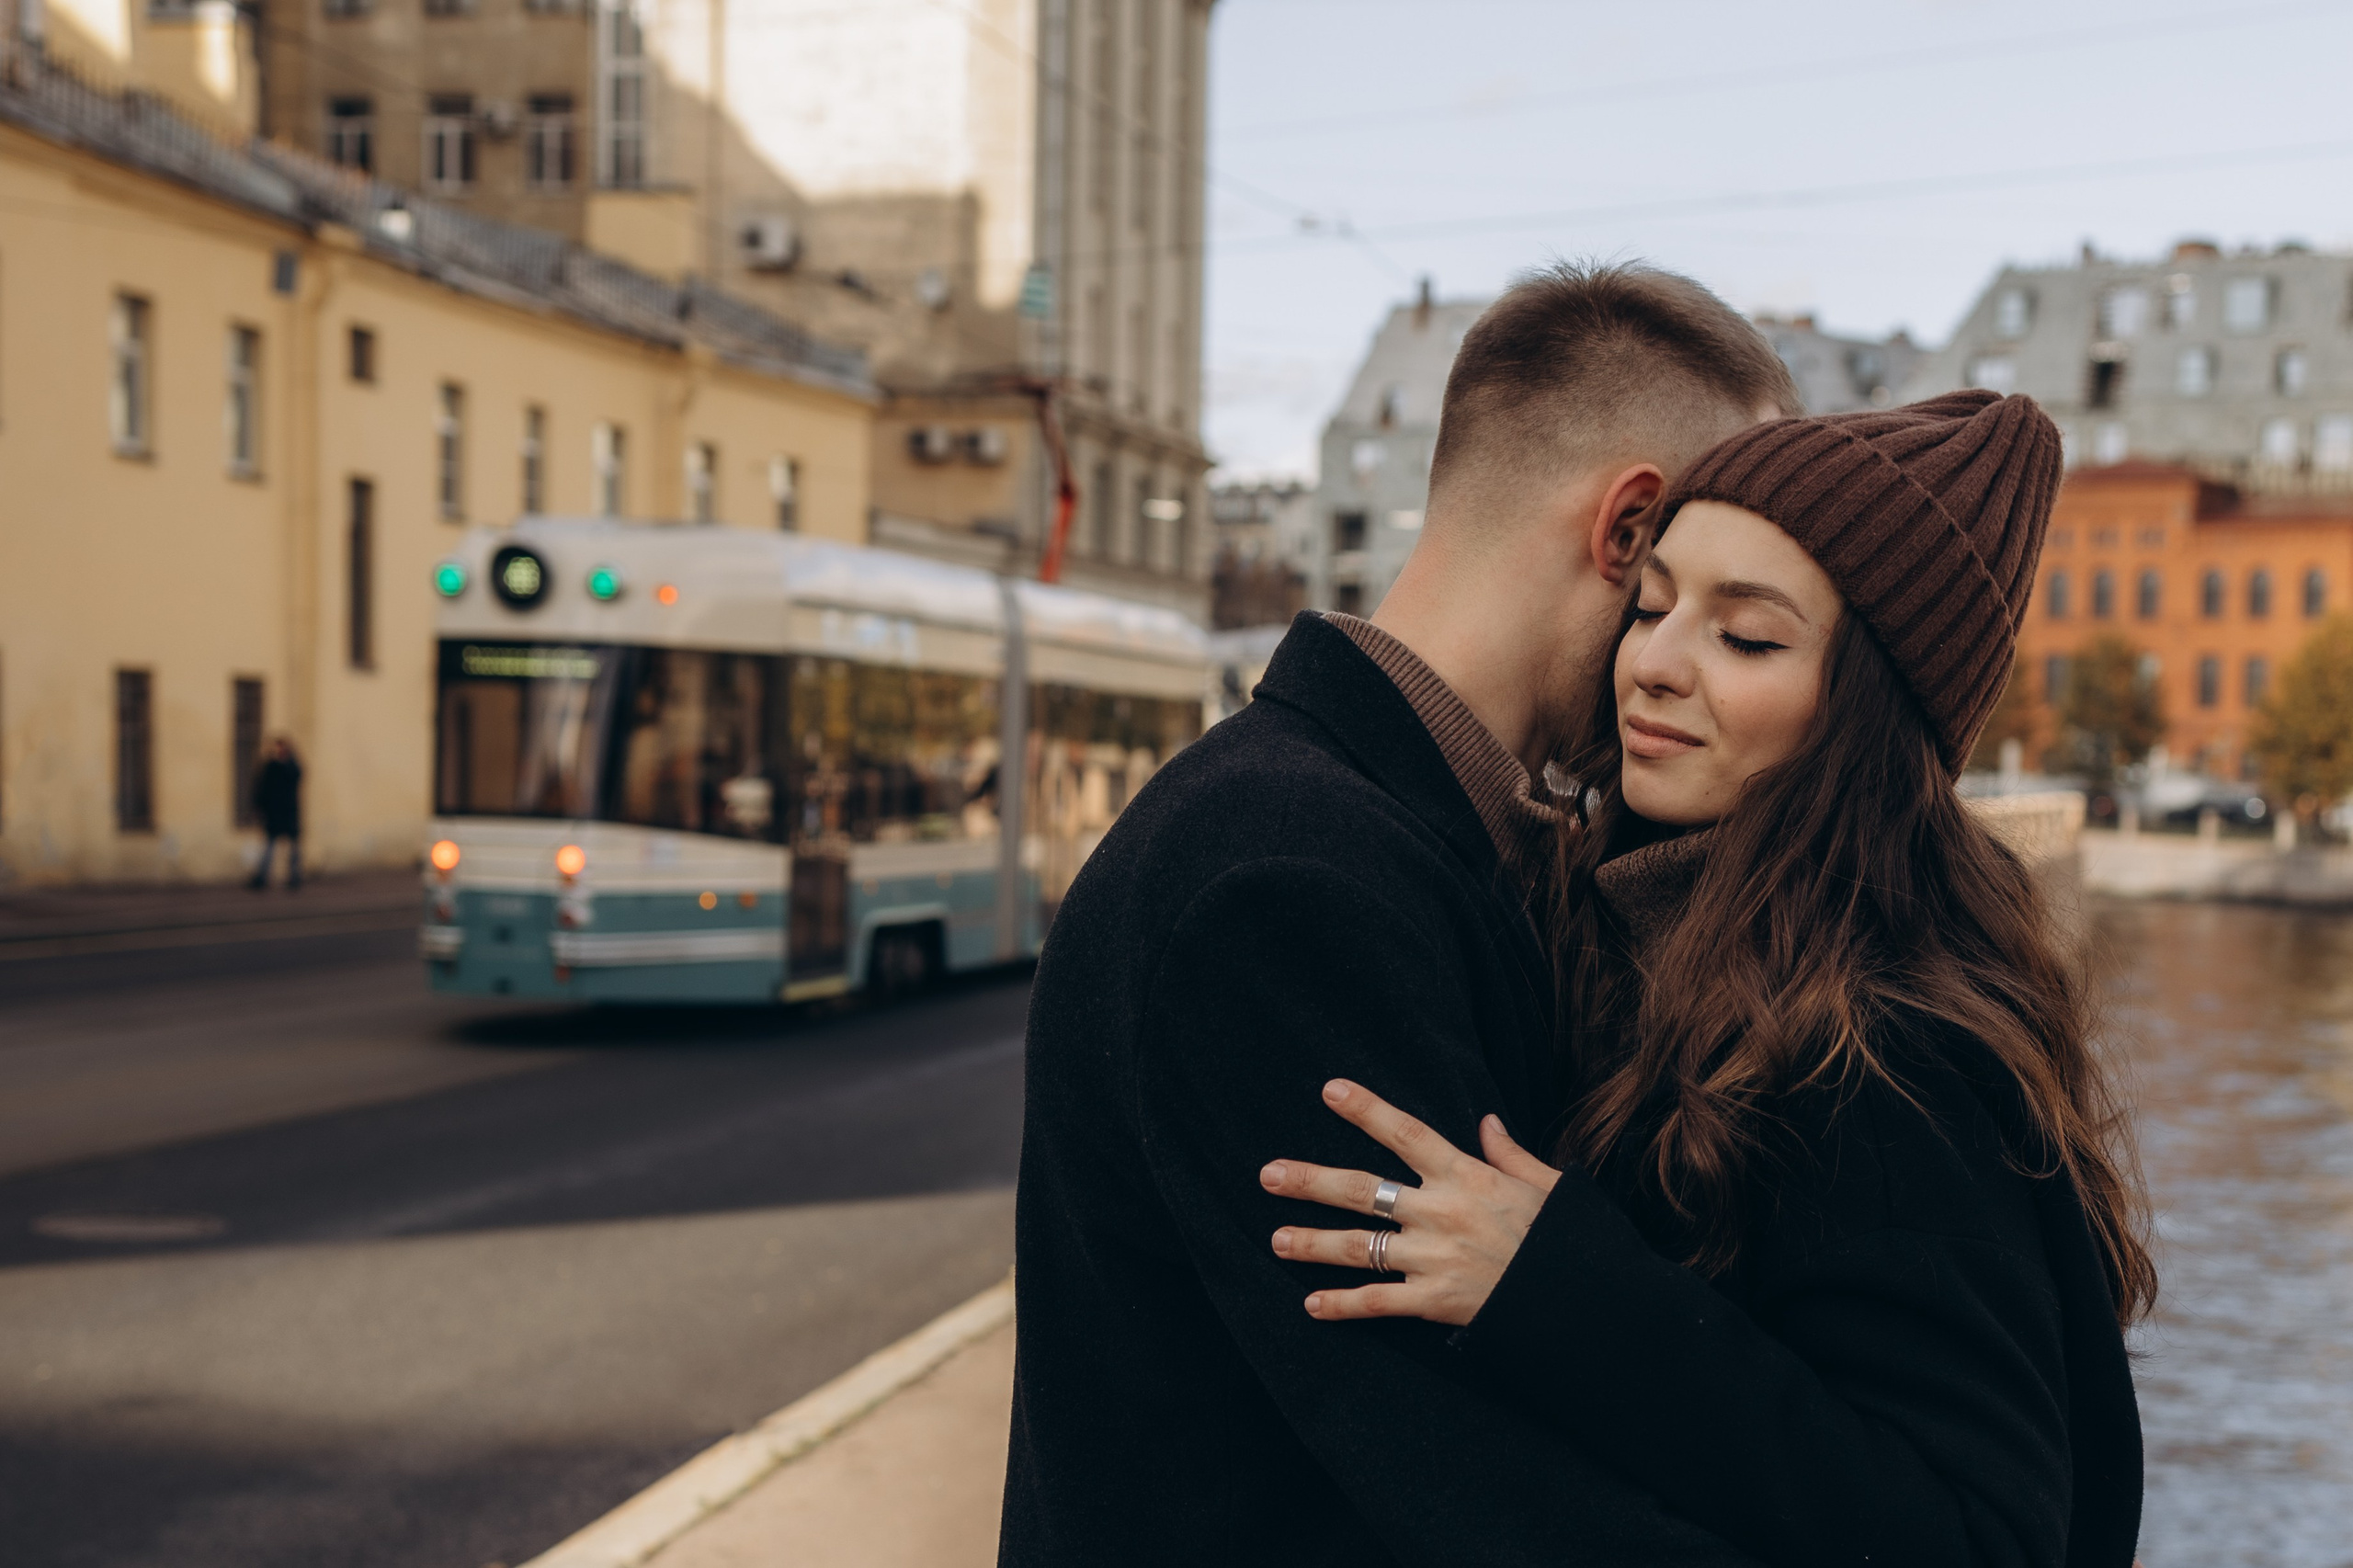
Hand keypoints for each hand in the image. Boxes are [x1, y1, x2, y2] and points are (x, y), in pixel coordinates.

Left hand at [1260, 1079, 1559, 1326]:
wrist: (1582, 1301)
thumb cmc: (1566, 1239)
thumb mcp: (1547, 1185)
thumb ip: (1510, 1154)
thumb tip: (1486, 1122)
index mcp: (1466, 1177)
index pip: (1405, 1133)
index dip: (1366, 1109)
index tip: (1330, 1090)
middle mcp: (1441, 1213)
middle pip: (1362, 1191)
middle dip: (1310, 1182)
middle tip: (1267, 1175)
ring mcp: (1434, 1258)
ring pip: (1359, 1248)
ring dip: (1312, 1244)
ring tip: (1276, 1239)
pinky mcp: (1435, 1301)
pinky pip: (1379, 1303)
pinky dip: (1343, 1306)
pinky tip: (1311, 1305)